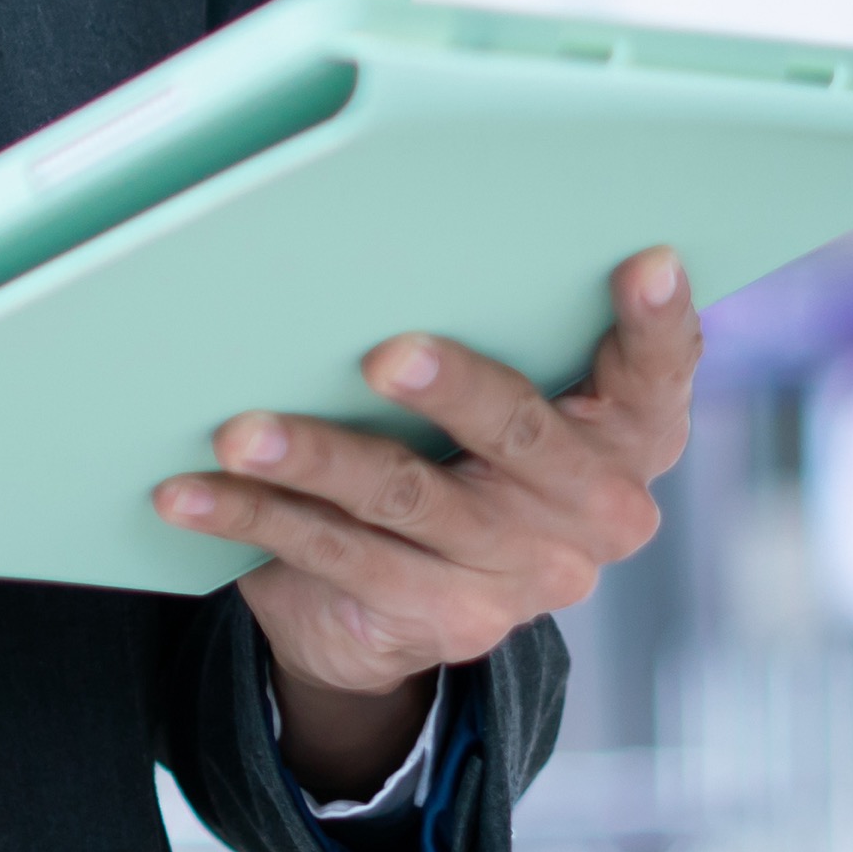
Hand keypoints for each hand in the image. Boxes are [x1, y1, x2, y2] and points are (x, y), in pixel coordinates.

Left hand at [158, 250, 699, 792]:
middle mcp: (598, 511)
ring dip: (317, 460)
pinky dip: (256, 517)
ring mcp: (522, 573)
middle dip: (454, 391)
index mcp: (632, 433)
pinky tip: (192, 494)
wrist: (412, 606)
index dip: (659, 321)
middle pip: (521, 437)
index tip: (647, 260)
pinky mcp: (444, 619)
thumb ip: (515, 335)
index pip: (660, 370)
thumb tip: (416, 233)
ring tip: (243, 430)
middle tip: (386, 353)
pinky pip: (337, 556)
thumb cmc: (464, 452)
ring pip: (409, 502)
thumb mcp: (512, 400)